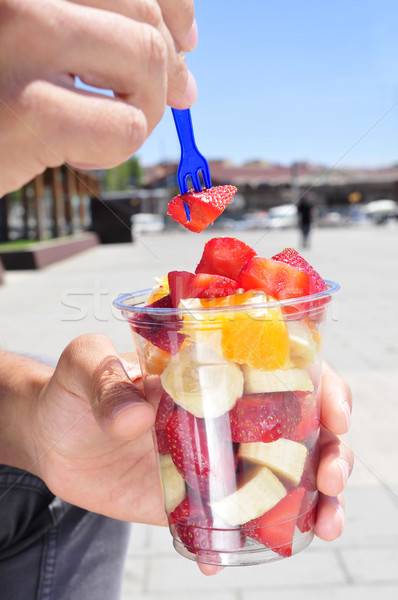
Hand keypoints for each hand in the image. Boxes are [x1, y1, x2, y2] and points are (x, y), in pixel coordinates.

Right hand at [0, 0, 196, 194]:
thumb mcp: (25, 37)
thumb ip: (89, 29)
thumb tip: (184, 64)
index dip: (172, 5)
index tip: (186, 41)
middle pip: (145, 16)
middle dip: (167, 69)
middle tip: (167, 98)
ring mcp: (15, 35)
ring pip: (146, 63)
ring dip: (144, 107)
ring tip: (110, 124)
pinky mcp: (25, 110)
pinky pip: (126, 127)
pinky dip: (116, 149)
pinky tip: (79, 154)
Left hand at [14, 338, 351, 572]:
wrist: (52, 438)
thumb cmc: (71, 388)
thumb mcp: (83, 366)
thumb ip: (105, 379)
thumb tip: (135, 416)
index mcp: (213, 368)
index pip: (283, 367)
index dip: (322, 387)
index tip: (334, 414)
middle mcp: (225, 413)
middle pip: (299, 428)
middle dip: (331, 451)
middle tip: (330, 479)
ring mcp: (215, 457)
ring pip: (281, 476)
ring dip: (314, 500)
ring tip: (324, 524)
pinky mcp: (195, 497)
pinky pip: (233, 519)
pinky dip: (246, 539)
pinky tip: (235, 556)